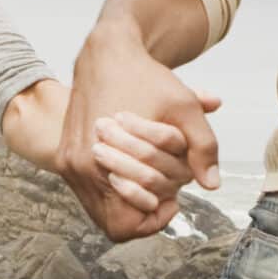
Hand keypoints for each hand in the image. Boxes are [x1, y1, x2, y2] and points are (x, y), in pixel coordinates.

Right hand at [58, 23, 223, 242]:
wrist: (106, 53)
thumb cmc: (145, 78)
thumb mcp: (184, 108)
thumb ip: (203, 148)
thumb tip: (212, 185)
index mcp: (99, 161)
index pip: (124, 225)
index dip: (152, 220)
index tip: (172, 201)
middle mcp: (77, 167)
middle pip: (112, 221)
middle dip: (145, 207)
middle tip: (167, 190)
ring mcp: (68, 163)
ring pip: (100, 208)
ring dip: (128, 199)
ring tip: (153, 179)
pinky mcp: (66, 156)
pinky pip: (90, 190)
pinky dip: (114, 187)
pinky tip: (136, 168)